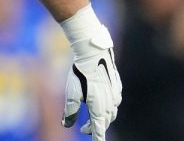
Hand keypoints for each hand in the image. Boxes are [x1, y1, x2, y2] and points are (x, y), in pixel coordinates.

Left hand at [61, 7, 121, 140]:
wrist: (93, 52)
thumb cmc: (80, 73)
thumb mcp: (71, 94)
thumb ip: (70, 111)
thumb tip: (66, 125)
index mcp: (100, 108)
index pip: (98, 129)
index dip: (96, 138)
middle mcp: (111, 104)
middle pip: (104, 122)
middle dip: (95, 127)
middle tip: (84, 129)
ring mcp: (116, 94)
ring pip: (111, 112)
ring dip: (102, 117)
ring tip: (93, 118)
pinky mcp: (117, 86)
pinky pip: (115, 101)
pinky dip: (108, 106)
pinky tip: (103, 103)